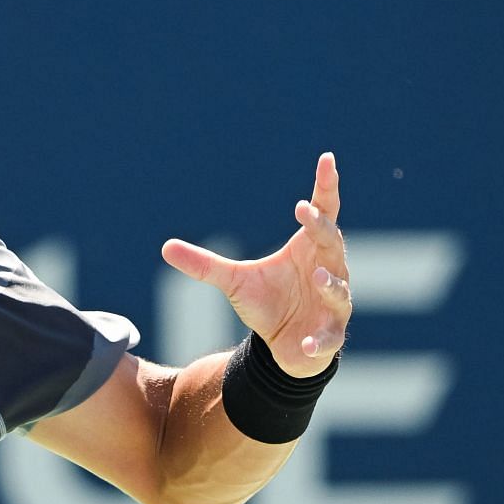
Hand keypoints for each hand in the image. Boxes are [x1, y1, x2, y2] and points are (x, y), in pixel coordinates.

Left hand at [161, 152, 351, 377]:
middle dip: (321, 227)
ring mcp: (333, 303)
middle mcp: (329, 269)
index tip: (326, 159)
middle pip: (332, 243)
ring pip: (339, 289)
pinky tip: (308, 344)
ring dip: (330, 282)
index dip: (326, 186)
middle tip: (306, 210)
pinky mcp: (328, 336)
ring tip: (316, 274)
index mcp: (308, 249)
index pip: (323, 212)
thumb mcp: (233, 281)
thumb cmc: (267, 303)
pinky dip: (320, 340)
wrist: (282, 344)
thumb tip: (164, 247)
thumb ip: (205, 264)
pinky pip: (329, 337)